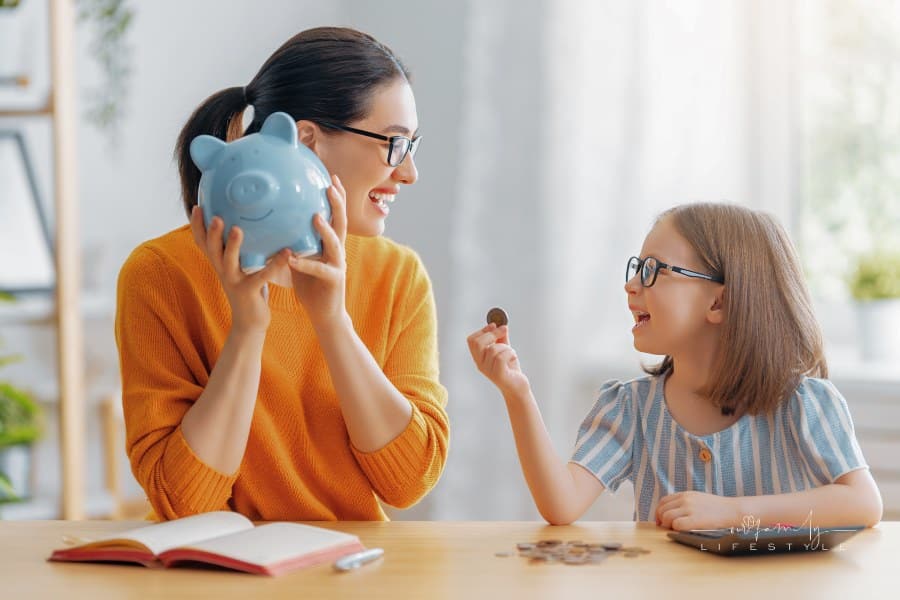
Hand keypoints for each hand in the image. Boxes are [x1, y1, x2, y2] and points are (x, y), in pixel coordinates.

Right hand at [190, 205, 288, 334]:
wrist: (249, 323)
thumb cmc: (248, 289)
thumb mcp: (239, 268)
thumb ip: (239, 250)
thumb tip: (247, 222)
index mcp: (219, 263)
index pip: (202, 243)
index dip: (197, 226)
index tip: (197, 207)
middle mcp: (223, 271)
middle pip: (212, 249)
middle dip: (212, 233)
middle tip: (215, 216)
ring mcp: (234, 282)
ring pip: (229, 262)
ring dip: (233, 245)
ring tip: (237, 229)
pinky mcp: (250, 291)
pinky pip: (262, 276)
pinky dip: (275, 263)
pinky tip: (286, 252)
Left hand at [287, 175, 348, 330]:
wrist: (324, 314)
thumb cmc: (310, 285)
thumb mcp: (299, 258)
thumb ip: (291, 241)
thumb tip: (270, 224)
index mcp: (330, 244)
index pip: (335, 215)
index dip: (335, 197)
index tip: (331, 177)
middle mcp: (337, 251)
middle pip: (341, 222)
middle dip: (337, 204)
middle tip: (330, 185)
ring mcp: (338, 266)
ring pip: (335, 244)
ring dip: (325, 229)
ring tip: (315, 216)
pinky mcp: (334, 281)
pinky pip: (320, 270)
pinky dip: (305, 264)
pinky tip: (292, 259)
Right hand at [466, 323, 529, 396]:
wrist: (518, 387)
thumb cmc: (510, 369)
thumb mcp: (505, 350)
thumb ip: (501, 338)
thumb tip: (502, 325)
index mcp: (479, 357)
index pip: (471, 341)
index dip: (482, 330)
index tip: (494, 325)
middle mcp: (480, 364)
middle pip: (478, 343)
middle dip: (492, 334)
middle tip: (504, 330)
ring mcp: (488, 370)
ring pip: (493, 349)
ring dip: (506, 347)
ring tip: (511, 352)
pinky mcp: (498, 375)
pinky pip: (502, 357)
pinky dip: (510, 353)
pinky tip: (513, 358)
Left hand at [656, 491, 740, 530]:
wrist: (733, 510)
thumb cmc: (717, 508)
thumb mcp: (698, 499)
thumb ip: (685, 503)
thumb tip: (671, 512)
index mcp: (685, 494)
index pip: (663, 501)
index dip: (659, 512)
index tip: (661, 520)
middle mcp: (685, 500)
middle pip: (662, 510)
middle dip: (661, 520)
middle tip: (665, 528)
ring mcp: (689, 509)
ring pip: (666, 517)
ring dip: (667, 525)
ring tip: (674, 530)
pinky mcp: (695, 519)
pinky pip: (676, 525)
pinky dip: (676, 530)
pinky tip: (682, 531)